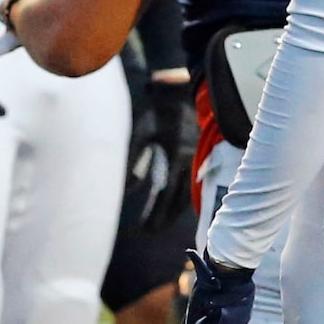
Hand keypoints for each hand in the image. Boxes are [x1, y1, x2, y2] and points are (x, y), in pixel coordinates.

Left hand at [128, 76, 197, 230]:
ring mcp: (197, 159)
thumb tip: (125, 188)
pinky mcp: (198, 156)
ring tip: (162, 222)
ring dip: (174, 210)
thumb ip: (133, 160)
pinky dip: (184, 197)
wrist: (185, 91)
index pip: (165, 195)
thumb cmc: (160, 111)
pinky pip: (192, 183)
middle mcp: (190, 162)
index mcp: (176, 157)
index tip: (144, 229)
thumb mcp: (143, 132)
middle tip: (151, 231)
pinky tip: (176, 203)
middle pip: (178, 199)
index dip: (155, 214)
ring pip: (188, 192)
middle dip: (164, 217)